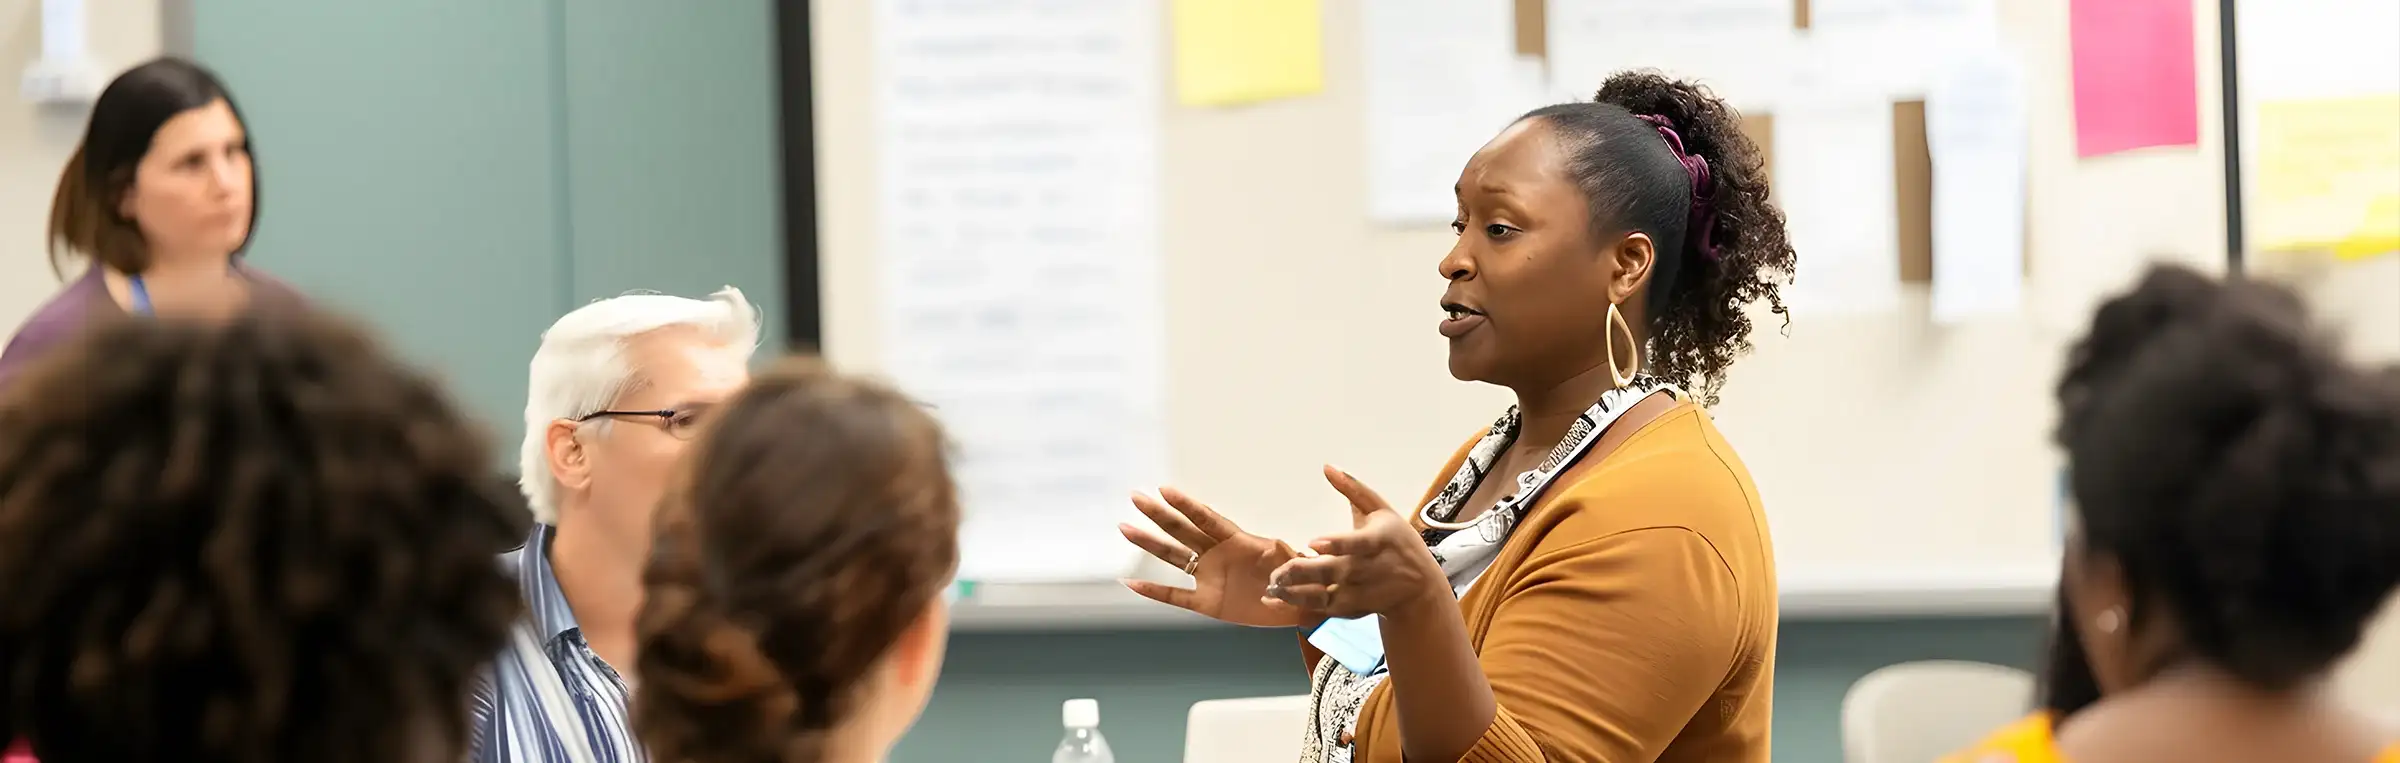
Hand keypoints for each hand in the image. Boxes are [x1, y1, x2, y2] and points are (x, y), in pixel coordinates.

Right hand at [1118, 487, 1311, 627]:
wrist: (1299, 604)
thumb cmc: (1299, 576)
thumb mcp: (1295, 562)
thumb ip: (1284, 554)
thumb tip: (1278, 545)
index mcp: (1237, 541)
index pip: (1207, 519)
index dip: (1187, 505)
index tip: (1164, 490)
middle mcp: (1217, 555)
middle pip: (1182, 531)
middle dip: (1159, 515)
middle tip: (1136, 497)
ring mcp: (1209, 578)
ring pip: (1173, 558)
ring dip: (1149, 543)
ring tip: (1125, 528)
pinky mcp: (1208, 603)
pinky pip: (1176, 596)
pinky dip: (1154, 591)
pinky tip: (1131, 583)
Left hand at [1266, 466, 1451, 620]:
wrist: (1419, 589)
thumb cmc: (1398, 543)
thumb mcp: (1382, 512)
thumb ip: (1354, 490)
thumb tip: (1327, 467)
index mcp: (1379, 541)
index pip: (1358, 544)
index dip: (1337, 545)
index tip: (1313, 543)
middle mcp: (1369, 569)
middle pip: (1334, 572)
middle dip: (1304, 572)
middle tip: (1277, 571)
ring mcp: (1360, 592)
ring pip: (1326, 596)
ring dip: (1297, 593)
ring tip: (1272, 587)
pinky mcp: (1353, 608)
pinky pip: (1324, 610)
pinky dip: (1300, 606)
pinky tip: (1277, 598)